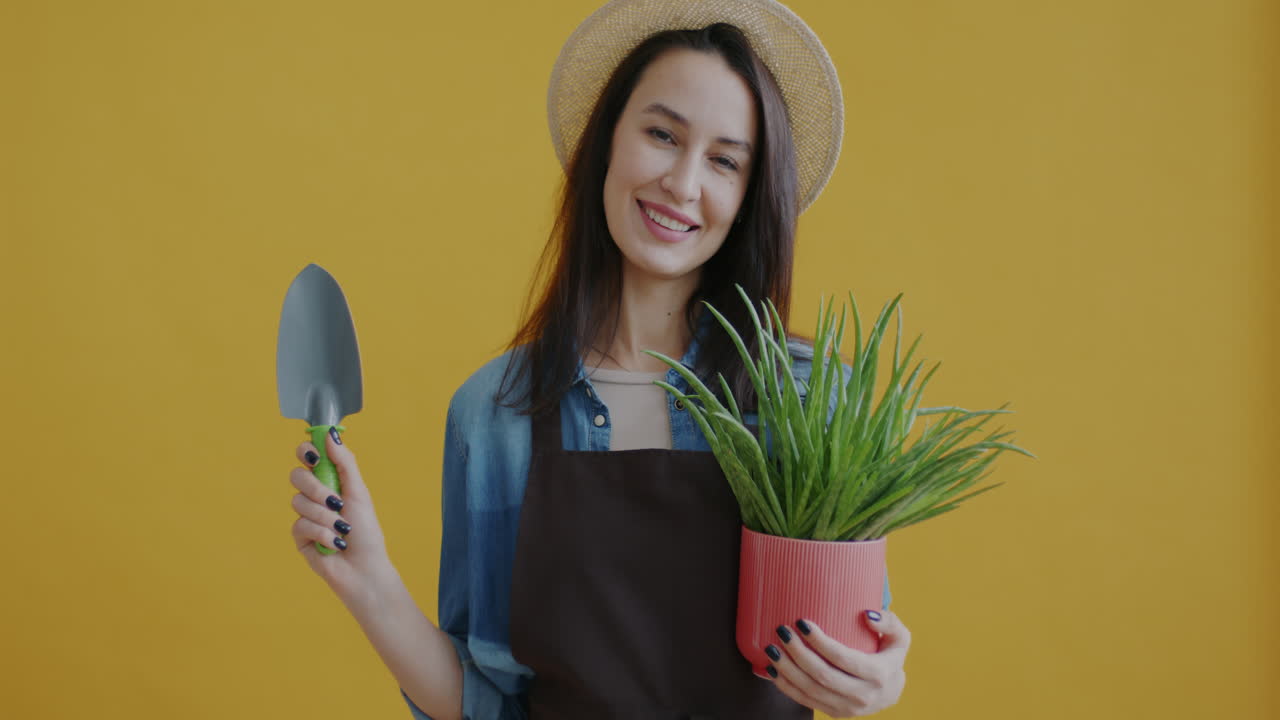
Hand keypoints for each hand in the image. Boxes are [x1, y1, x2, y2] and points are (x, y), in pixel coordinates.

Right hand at [289, 428, 395, 608]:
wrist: (364, 569)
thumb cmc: (366, 531)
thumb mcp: (359, 492)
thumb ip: (345, 463)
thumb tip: (330, 434)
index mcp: (329, 481)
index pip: (308, 457)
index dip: (306, 451)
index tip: (315, 457)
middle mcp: (314, 496)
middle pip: (297, 476)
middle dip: (316, 488)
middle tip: (335, 501)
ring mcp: (305, 516)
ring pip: (298, 502)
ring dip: (325, 516)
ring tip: (342, 528)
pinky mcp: (299, 537)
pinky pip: (300, 525)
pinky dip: (322, 534)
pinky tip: (336, 543)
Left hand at [764, 610, 909, 717]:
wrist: (890, 692)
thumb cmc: (890, 656)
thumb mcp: (899, 637)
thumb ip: (889, 621)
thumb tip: (866, 615)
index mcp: (878, 674)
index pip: (843, 658)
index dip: (820, 642)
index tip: (802, 622)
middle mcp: (862, 695)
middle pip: (822, 675)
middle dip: (797, 653)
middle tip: (782, 631)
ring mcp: (847, 708)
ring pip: (810, 690)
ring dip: (787, 669)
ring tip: (771, 648)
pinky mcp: (834, 713)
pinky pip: (805, 701)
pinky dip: (786, 686)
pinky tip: (772, 669)